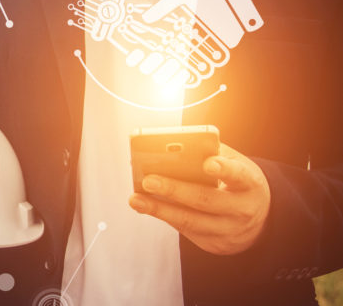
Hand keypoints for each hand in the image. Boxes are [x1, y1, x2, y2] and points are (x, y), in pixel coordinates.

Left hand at [128, 144, 270, 254]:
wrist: (259, 220)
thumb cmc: (236, 182)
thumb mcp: (235, 165)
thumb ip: (211, 154)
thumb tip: (171, 148)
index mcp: (250, 184)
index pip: (239, 175)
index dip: (224, 169)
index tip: (207, 163)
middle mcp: (242, 209)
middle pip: (206, 200)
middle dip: (175, 190)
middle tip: (149, 180)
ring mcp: (228, 230)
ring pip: (190, 220)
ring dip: (159, 209)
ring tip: (136, 199)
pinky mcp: (214, 244)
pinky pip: (184, 229)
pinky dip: (163, 216)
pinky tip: (145, 206)